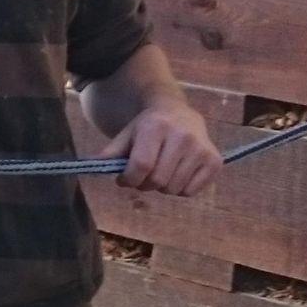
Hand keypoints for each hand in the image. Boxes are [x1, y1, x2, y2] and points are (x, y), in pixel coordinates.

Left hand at [97, 99, 221, 195]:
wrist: (180, 114)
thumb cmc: (148, 127)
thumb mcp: (127, 133)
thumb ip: (111, 151)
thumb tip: (91, 165)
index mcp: (157, 127)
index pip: (142, 165)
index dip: (129, 179)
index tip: (124, 179)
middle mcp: (183, 136)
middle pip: (158, 180)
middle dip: (144, 184)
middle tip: (142, 176)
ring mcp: (202, 149)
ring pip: (173, 189)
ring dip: (161, 187)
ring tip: (160, 171)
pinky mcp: (215, 162)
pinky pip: (190, 192)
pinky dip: (179, 189)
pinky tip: (176, 173)